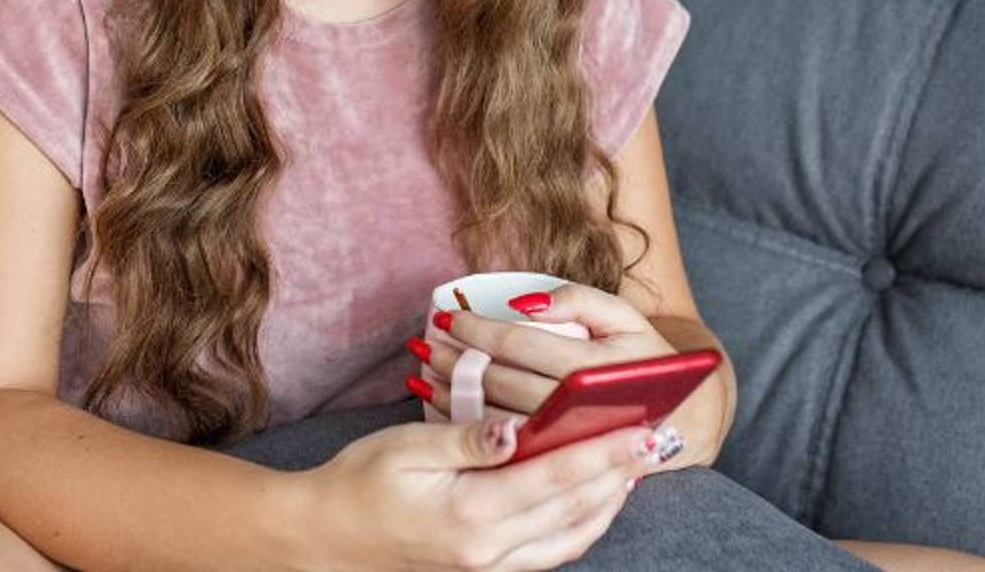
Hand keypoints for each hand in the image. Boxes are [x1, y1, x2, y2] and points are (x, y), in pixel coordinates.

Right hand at [294, 413, 664, 570]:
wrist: (325, 538)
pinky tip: (594, 500)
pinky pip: (550, 553)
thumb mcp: (406, 449)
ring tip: (636, 465)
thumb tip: (518, 428)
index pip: (556, 477)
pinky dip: (581, 525)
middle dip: (621, 473)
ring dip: (609, 501)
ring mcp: (490, 568)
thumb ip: (468, 440)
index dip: (604, 451)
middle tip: (659, 439)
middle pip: (574, 509)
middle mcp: (489, 551)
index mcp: (471, 514)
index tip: (642, 427)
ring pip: (570, 537)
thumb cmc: (360, 482)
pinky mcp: (486, 571)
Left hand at [415, 282, 678, 422]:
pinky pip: (505, 446)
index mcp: (592, 367)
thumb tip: (523, 303)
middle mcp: (577, 409)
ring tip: (424, 373)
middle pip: (501, 383)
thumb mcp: (622, 316)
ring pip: (496, 418)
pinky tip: (445, 409)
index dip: (480, 330)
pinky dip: (470, 426)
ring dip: (456, 396)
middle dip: (458, 363)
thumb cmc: (643, 358)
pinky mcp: (558, 466)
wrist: (679, 419)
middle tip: (423, 344)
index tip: (449, 316)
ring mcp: (566, 443)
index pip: (521, 345)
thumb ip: (578, 299)